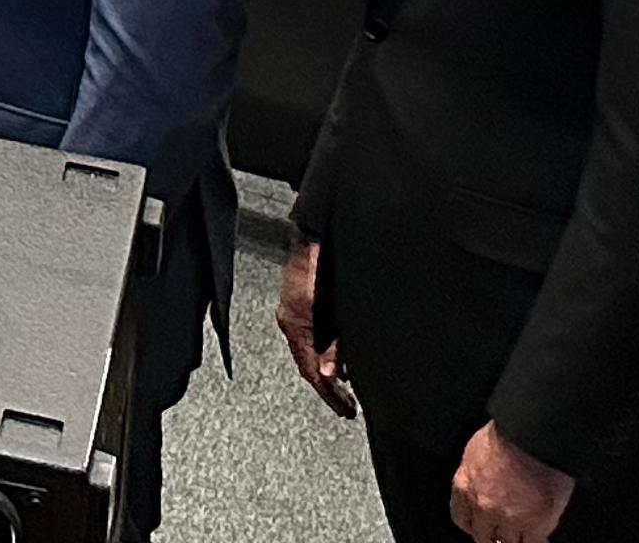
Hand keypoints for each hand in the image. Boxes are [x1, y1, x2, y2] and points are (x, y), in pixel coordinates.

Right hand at [275, 243, 354, 415]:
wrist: (319, 228)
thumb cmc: (324, 263)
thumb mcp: (334, 310)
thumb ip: (335, 344)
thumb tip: (332, 374)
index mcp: (294, 322)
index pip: (309, 368)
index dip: (328, 393)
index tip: (345, 410)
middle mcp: (291, 318)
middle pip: (307, 362)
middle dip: (328, 387)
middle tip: (347, 407)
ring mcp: (296, 310)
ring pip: (309, 351)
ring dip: (327, 371)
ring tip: (347, 391)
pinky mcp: (304, 303)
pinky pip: (311, 337)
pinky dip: (325, 353)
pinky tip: (340, 361)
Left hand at [452, 422, 573, 542]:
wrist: (533, 438)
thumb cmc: (507, 436)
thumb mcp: (477, 451)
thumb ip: (476, 474)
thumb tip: (482, 481)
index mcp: (465, 485)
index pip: (461, 518)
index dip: (473, 524)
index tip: (480, 525)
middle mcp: (482, 506)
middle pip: (482, 536)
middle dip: (492, 535)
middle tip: (502, 533)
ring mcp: (508, 519)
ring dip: (514, 539)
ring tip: (522, 534)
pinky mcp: (534, 525)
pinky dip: (536, 541)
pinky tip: (539, 537)